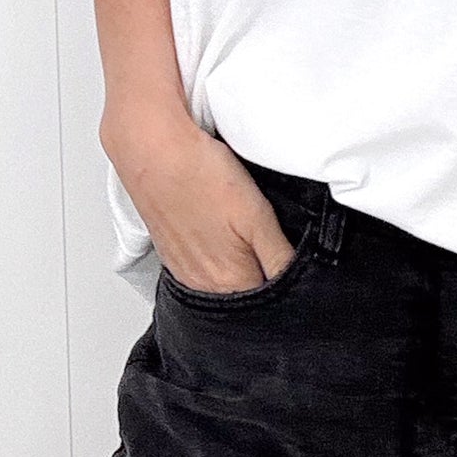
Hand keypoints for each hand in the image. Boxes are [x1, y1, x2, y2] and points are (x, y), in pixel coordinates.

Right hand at [101, 105, 296, 293]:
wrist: (152, 152)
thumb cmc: (203, 177)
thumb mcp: (259, 218)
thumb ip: (282, 258)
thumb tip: (303, 284)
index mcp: (231, 283)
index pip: (271, 305)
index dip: (289, 287)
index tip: (292, 264)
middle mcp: (205, 287)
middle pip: (247, 297)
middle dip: (263, 281)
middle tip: (268, 245)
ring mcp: (185, 274)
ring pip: (225, 285)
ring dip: (239, 270)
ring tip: (242, 238)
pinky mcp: (172, 257)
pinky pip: (203, 272)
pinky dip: (216, 260)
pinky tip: (219, 236)